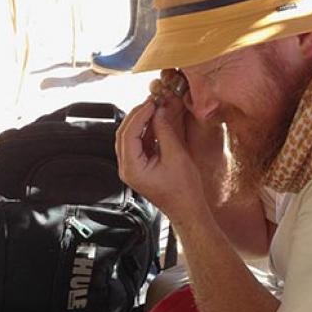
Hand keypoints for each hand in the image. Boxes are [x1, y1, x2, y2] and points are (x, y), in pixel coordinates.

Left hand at [116, 98, 206, 217]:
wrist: (187, 209)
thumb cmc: (184, 189)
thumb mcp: (176, 156)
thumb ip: (165, 131)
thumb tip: (159, 111)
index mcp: (132, 168)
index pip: (128, 134)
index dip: (139, 115)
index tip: (152, 102)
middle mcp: (127, 168)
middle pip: (124, 134)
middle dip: (137, 116)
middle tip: (153, 102)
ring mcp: (131, 168)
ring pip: (129, 137)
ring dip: (141, 122)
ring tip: (156, 108)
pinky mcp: (139, 166)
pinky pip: (137, 143)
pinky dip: (145, 131)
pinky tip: (157, 121)